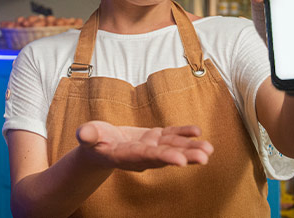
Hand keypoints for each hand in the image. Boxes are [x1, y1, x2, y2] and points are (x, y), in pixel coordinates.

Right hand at [75, 121, 213, 171]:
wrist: (100, 146)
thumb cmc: (92, 141)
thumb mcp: (88, 136)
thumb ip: (88, 135)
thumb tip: (83, 133)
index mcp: (127, 156)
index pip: (148, 157)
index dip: (164, 157)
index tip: (181, 161)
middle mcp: (142, 155)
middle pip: (166, 156)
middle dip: (186, 156)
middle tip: (205, 158)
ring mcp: (150, 147)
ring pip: (173, 147)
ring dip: (191, 147)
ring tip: (209, 149)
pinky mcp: (154, 138)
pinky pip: (171, 136)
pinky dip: (184, 134)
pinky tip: (197, 132)